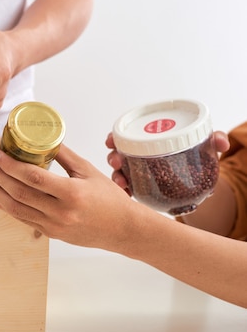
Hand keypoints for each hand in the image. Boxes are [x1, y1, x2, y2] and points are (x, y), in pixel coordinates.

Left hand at [0, 145, 137, 248]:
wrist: (122, 230)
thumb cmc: (109, 199)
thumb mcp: (88, 171)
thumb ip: (64, 155)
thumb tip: (43, 137)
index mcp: (72, 194)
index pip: (33, 177)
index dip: (11, 165)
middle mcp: (60, 212)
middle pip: (20, 192)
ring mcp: (53, 226)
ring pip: (16, 208)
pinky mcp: (49, 233)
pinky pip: (22, 218)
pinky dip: (6, 205)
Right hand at [105, 130, 230, 194]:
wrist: (202, 181)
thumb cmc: (199, 157)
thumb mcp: (206, 146)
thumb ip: (214, 139)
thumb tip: (220, 142)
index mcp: (148, 140)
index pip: (125, 135)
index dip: (114, 137)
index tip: (111, 140)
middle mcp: (137, 156)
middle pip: (117, 154)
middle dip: (112, 157)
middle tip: (117, 162)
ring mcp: (137, 173)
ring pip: (120, 173)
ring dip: (116, 177)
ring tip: (122, 182)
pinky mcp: (141, 188)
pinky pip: (129, 189)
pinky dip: (125, 192)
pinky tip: (127, 196)